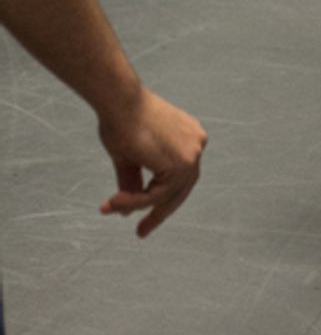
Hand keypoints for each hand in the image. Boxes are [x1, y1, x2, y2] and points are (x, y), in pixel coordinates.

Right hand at [98, 86, 207, 239]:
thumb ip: (134, 181)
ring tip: (109, 207)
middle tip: (141, 232)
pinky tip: (113, 203)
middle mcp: (196, 144)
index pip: (180, 177)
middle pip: (180, 189)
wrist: (120, 101)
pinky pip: (157, 194)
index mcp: (189, 137)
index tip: (144, 215)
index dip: (162, 198)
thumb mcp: (130, 156)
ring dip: (136, 205)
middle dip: (158, 212)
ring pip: (165, 195)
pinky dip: (134, 201)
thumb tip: (127, 212)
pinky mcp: (181, 163)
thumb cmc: (122, 120)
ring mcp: (192, 153)